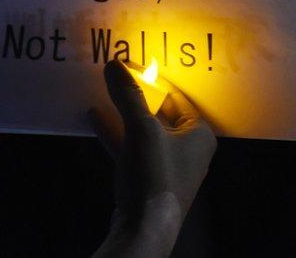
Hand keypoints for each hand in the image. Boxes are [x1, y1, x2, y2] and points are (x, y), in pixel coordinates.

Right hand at [91, 60, 216, 257]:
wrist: (143, 230)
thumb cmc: (155, 176)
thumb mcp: (141, 129)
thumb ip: (128, 96)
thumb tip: (115, 65)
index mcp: (199, 134)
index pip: (177, 96)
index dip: (153, 80)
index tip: (130, 65)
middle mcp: (189, 149)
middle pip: (160, 113)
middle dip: (136, 96)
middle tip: (116, 76)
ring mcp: (168, 167)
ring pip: (144, 132)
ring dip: (123, 114)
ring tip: (102, 93)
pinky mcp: (148, 180)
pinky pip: (132, 149)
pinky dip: (116, 134)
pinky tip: (95, 119)